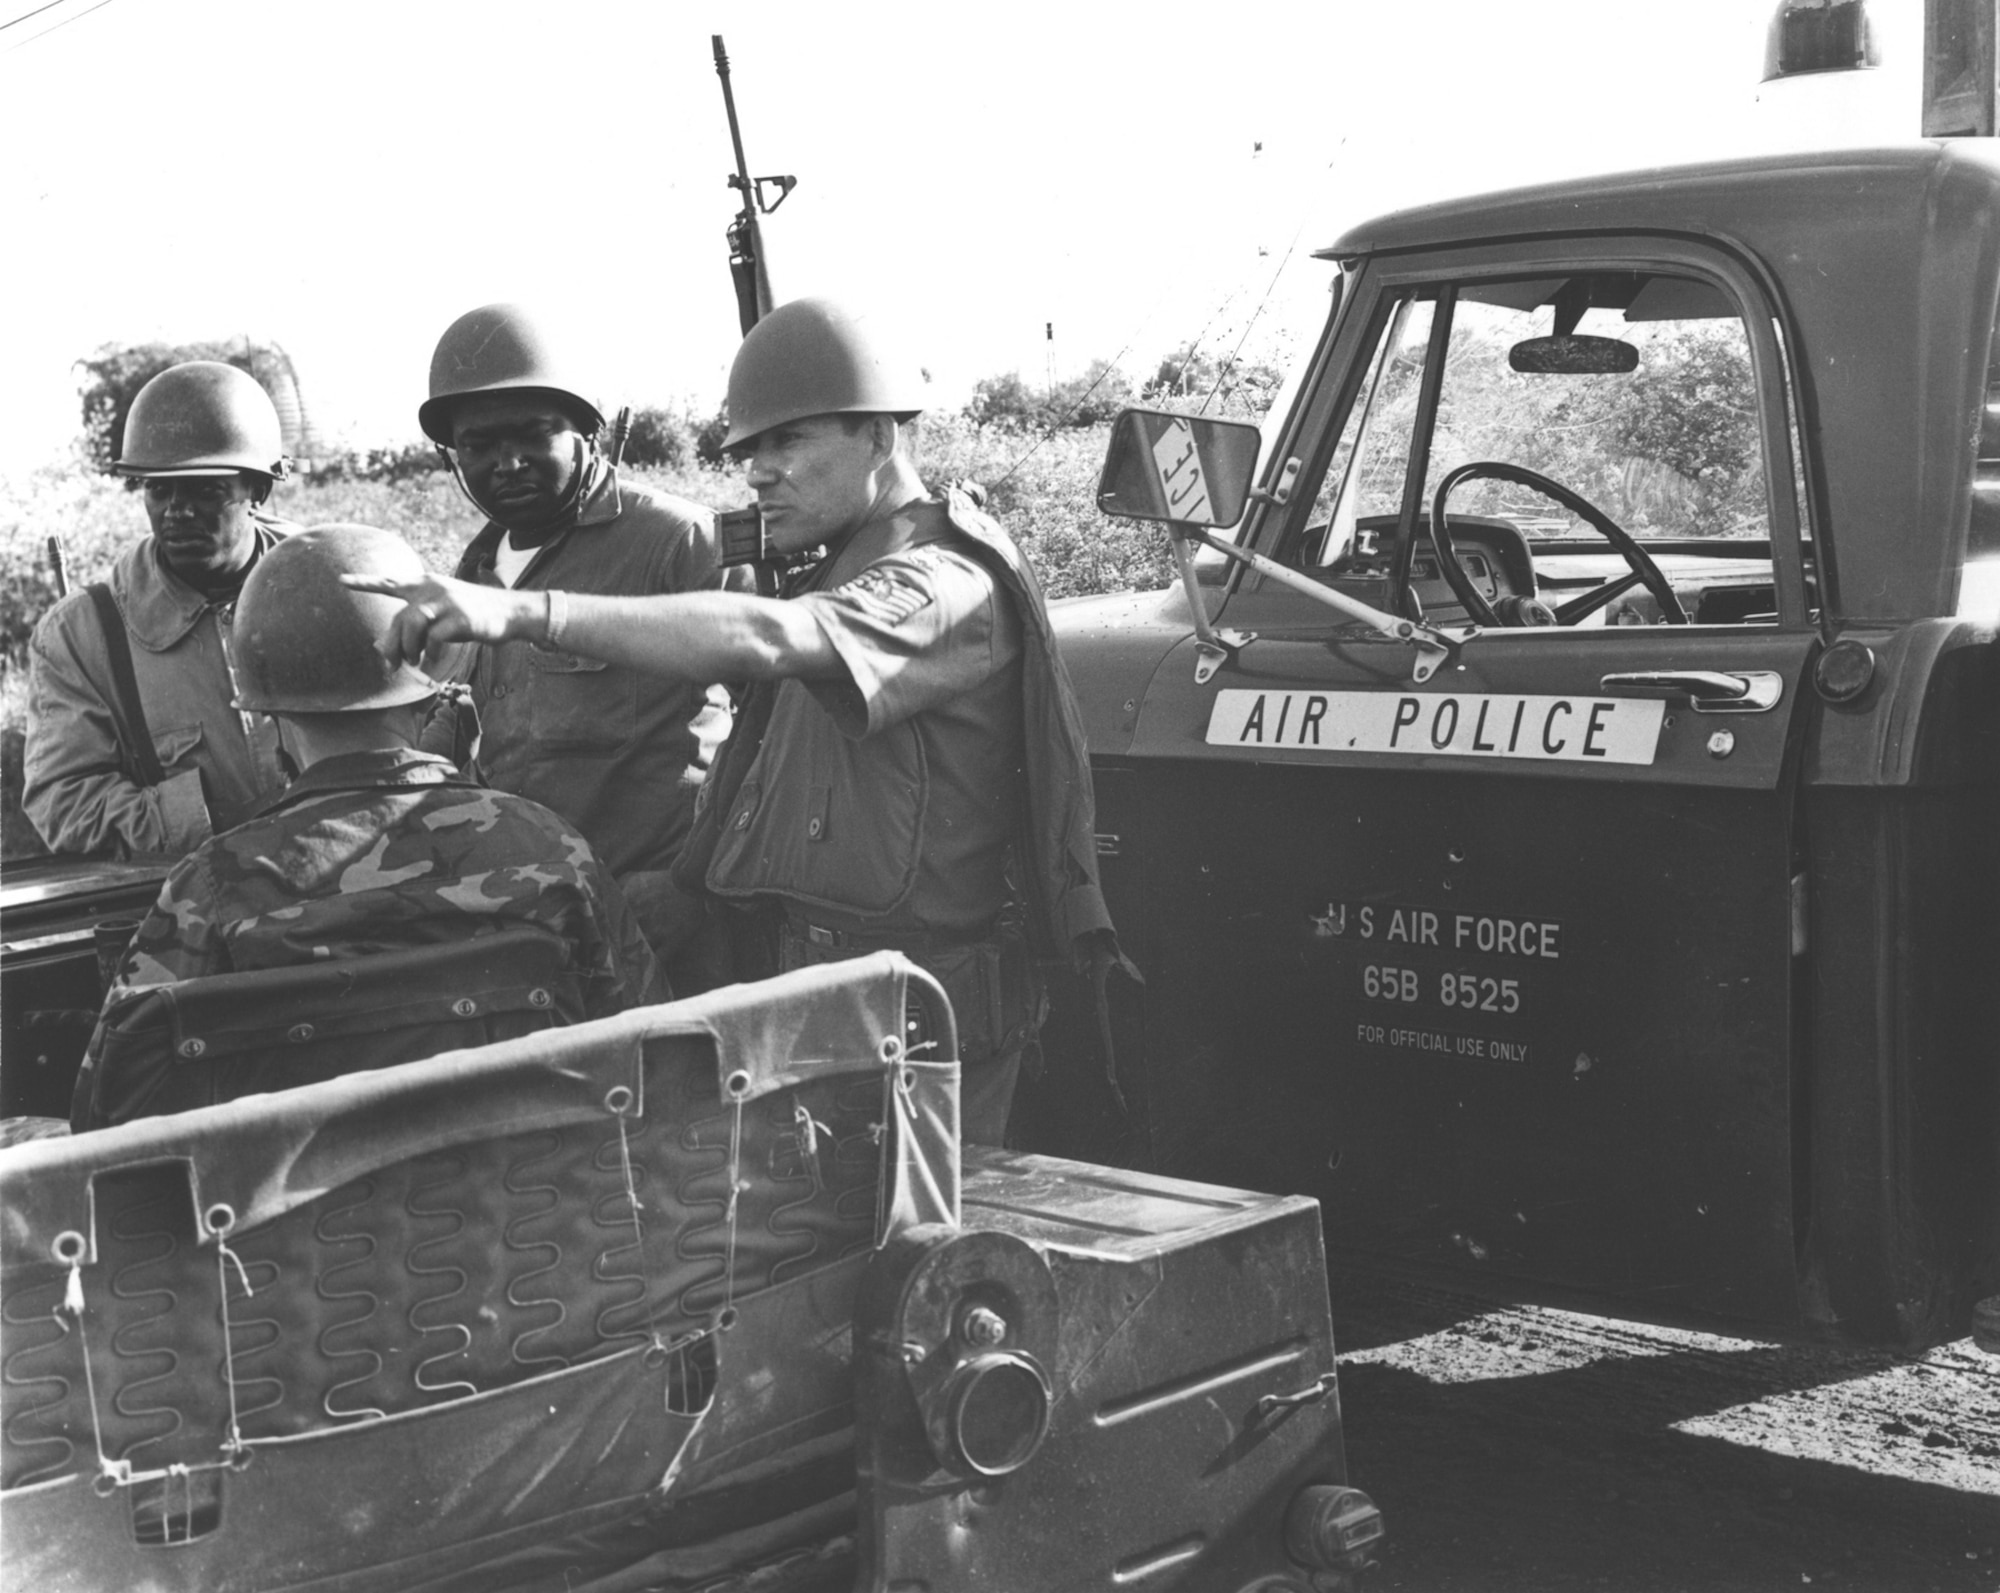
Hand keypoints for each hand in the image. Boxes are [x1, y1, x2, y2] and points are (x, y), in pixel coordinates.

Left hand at [339, 571, 537, 667]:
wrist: (510, 612)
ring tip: (413, 662)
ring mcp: (448, 602)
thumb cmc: (472, 615)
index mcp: (426, 584)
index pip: (391, 583)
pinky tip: (431, 663)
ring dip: (408, 649)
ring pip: (413, 624)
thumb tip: (384, 648)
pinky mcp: (461, 618)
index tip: (342, 580)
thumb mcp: (442, 614)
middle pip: (400, 618)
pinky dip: (430, 654)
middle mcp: (434, 589)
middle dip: (391, 645)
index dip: (366, 583)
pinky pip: (434, 638)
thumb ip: (415, 625)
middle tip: (392, 666)